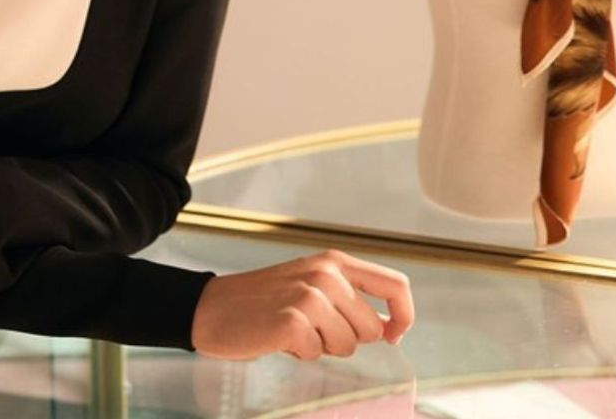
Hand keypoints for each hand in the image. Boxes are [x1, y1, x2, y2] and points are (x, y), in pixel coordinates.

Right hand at [190, 249, 413, 360]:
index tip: (394, 335)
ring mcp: (308, 296)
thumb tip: (388, 326)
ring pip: (349, 345)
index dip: (403, 315)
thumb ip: (349, 296)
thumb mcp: (309, 283)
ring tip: (293, 330)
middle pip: (373, 328)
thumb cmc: (263, 300)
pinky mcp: (292, 322)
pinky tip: (279, 338)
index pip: (395, 285)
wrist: (211, 308)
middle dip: (347, 338)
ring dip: (322, 346)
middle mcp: (325, 274)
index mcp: (334, 261)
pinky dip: (300, 353)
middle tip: (312, 327)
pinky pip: (318, 353)